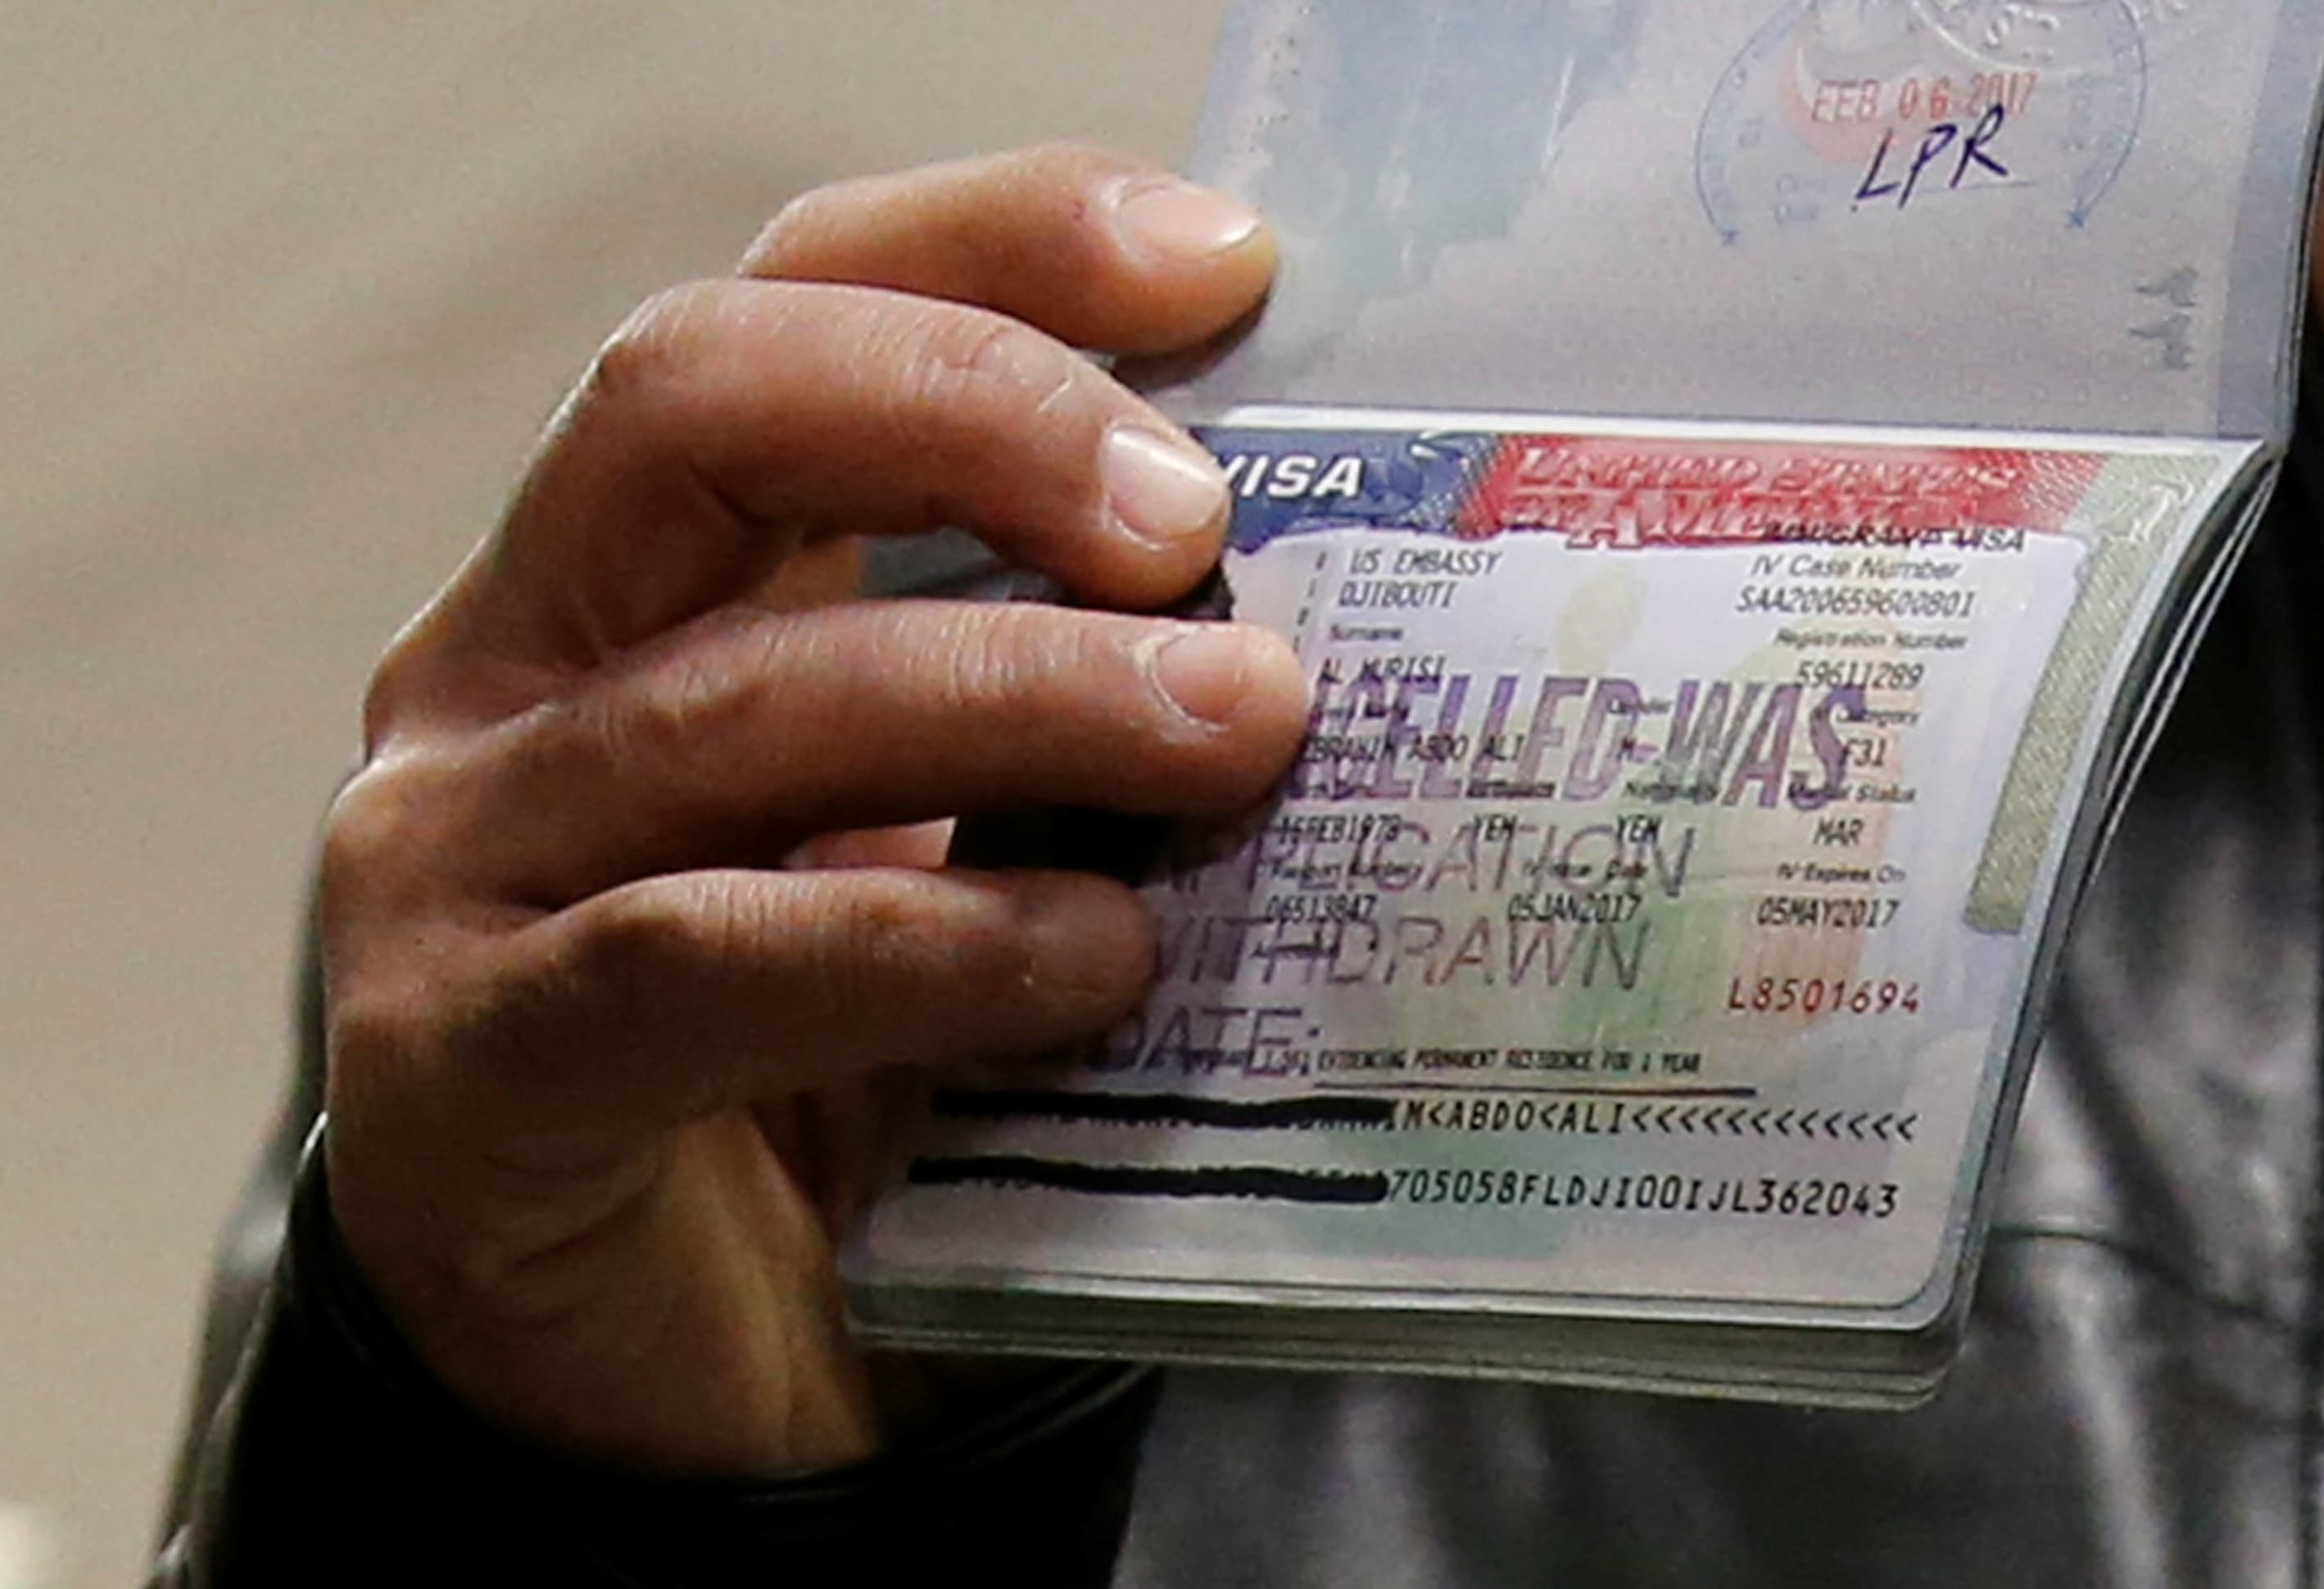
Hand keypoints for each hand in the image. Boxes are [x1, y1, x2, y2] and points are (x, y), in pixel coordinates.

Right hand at [316, 146, 1304, 1474]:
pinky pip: (692, 956)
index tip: (1226, 267)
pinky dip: (921, 939)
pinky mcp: (460, 1057)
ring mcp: (459, 851)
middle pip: (700, 400)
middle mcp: (518, 660)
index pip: (797, 298)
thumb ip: (1075, 685)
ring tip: (1237, 732)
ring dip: (1016, 692)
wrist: (694, 1373)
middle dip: (978, 410)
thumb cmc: (856, 1062)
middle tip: (1199, 522)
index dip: (995, 240)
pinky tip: (1094, 955)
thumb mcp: (979, 820)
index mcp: (652, 562)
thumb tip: (1335, 588)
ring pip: (732, 694)